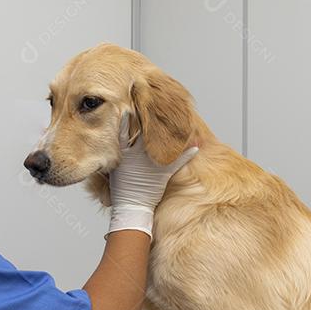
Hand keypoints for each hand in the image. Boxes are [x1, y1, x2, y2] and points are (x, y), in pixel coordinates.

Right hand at [107, 111, 198, 239]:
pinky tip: (196, 145)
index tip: (131, 102)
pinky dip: (188, 153)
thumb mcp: (114, 169)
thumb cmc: (122, 190)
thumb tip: (117, 141)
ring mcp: (152, 163)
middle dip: (151, 117)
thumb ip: (117, 153)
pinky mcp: (164, 172)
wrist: (130, 207)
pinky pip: (178, 160)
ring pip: (164, 142)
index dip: (128, 116)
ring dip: (173, 132)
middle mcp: (138, 155)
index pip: (124, 129)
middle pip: (146, 131)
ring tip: (183, 120)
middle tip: (158, 103)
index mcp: (124, 153)